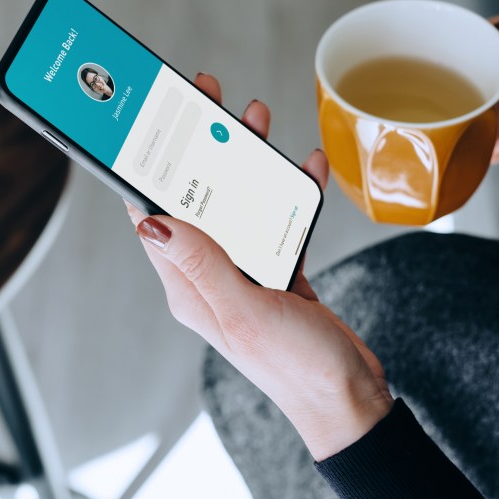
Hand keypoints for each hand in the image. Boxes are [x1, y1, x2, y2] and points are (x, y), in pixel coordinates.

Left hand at [125, 73, 392, 459]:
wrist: (349, 399)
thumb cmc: (294, 367)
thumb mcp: (244, 310)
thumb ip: (203, 264)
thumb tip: (151, 221)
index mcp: (187, 287)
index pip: (152, 216)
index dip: (149, 168)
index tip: (154, 121)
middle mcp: (208, 277)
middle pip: (196, 199)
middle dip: (202, 148)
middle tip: (211, 99)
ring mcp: (243, 274)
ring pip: (236, 203)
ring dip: (246, 162)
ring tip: (256, 120)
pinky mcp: (278, 273)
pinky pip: (277, 220)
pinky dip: (289, 191)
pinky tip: (306, 165)